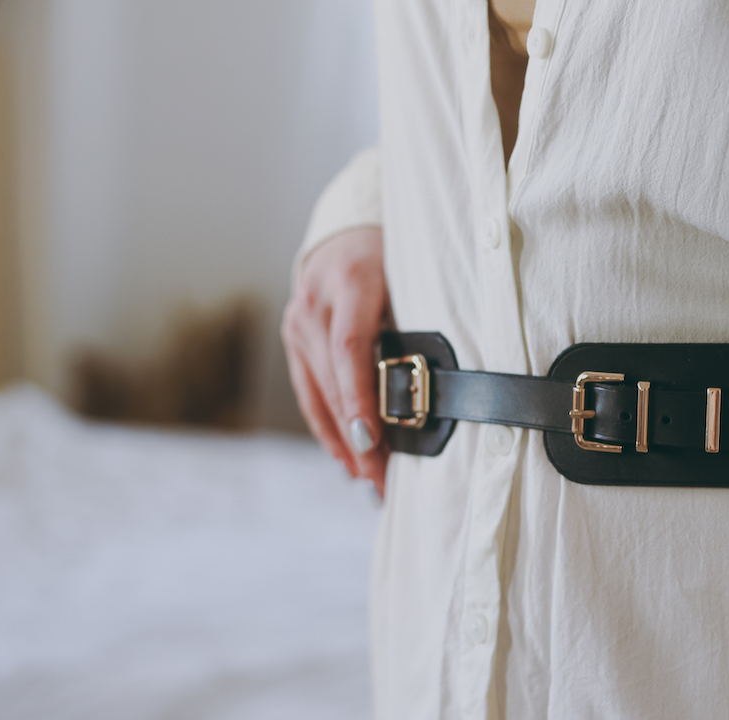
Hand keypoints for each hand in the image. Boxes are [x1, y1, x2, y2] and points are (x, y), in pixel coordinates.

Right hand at [281, 226, 389, 496]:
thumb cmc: (396, 258)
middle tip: (384, 479)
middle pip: (334, 380)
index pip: (351, 350)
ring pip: (319, 392)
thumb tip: (436, 390)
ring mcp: (298, 319)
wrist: (351, 231)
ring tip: (370, 479)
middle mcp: (316, 300)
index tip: (373, 440)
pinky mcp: (292, 335)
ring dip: (344, 441)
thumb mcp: (413, 278)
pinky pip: (308, 390)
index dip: (361, 399)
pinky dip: (328, 426)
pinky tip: (345, 457)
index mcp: (352, 280)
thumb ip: (415, 324)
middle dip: (358, 435)